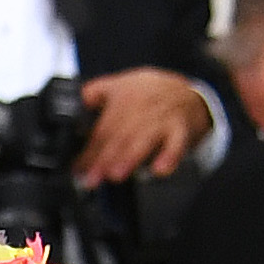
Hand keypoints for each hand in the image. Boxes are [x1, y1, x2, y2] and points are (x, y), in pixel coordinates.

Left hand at [77, 63, 212, 183]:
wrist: (192, 93)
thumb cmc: (153, 93)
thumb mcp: (122, 84)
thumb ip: (95, 93)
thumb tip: (72, 106)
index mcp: (124, 99)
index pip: (102, 128)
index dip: (89, 149)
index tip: (78, 167)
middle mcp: (142, 109)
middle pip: (119, 136)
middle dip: (103, 159)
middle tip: (92, 178)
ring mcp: (162, 120)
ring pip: (144, 140)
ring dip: (130, 158)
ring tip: (116, 174)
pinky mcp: (181, 130)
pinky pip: (176, 144)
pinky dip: (169, 157)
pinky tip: (160, 170)